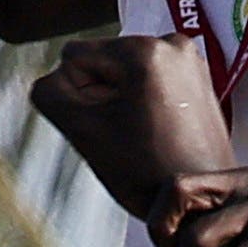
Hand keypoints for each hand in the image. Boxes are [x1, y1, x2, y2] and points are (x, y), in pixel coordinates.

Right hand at [29, 37, 234, 222]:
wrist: (197, 202)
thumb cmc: (147, 171)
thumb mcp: (82, 131)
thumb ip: (49, 94)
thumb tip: (53, 79)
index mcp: (144, 50)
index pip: (75, 57)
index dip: (77, 95)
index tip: (105, 126)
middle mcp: (172, 44)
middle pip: (103, 64)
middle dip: (102, 98)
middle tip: (124, 135)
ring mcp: (190, 62)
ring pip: (124, 75)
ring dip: (121, 103)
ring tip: (141, 136)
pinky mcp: (198, 80)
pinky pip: (149, 84)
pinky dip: (143, 106)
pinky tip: (154, 133)